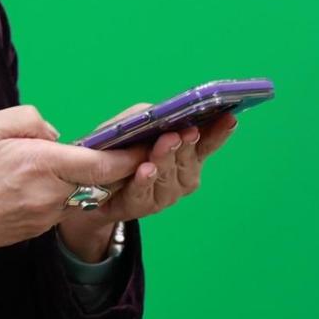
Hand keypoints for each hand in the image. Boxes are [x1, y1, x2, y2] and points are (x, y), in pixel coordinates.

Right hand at [0, 104, 147, 268]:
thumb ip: (28, 120)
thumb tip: (54, 134)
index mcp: (42, 165)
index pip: (104, 163)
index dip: (134, 153)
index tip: (153, 140)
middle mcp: (52, 195)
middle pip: (100, 177)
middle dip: (116, 161)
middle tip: (129, 141)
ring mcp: (47, 215)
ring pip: (79, 189)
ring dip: (81, 175)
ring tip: (62, 157)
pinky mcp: (40, 227)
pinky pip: (61, 201)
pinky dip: (59, 188)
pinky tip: (34, 179)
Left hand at [55, 104, 242, 259]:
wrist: (89, 186)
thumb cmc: (118, 149)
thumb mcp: (131, 125)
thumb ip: (149, 117)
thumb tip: (164, 112)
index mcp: (185, 152)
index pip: (208, 142)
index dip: (219, 132)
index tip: (229, 117)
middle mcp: (182, 175)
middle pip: (189, 160)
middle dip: (186, 145)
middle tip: (187, 131)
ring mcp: (165, 193)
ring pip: (170, 177)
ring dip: (166, 159)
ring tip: (165, 144)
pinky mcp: (142, 206)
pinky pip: (145, 193)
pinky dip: (145, 181)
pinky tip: (145, 169)